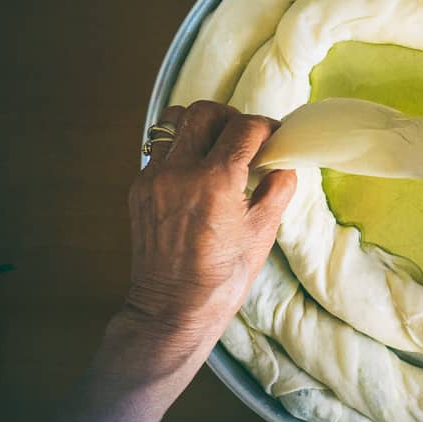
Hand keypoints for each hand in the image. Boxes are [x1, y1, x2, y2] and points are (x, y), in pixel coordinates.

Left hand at [122, 100, 295, 373]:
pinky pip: (160, 148)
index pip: (245, 127)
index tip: (274, 136)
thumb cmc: (223, 277)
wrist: (172, 309)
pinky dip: (181, 147)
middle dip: (231, 118)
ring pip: (174, 121)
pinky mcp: (139, 188)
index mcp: (217, 182)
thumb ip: (278, 188)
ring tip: (216, 146)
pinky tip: (196, 169)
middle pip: (206, 112)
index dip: (266, 127)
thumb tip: (283, 163)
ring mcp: (154, 178)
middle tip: (245, 138)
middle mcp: (181, 172)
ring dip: (200, 125)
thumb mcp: (263, 232)